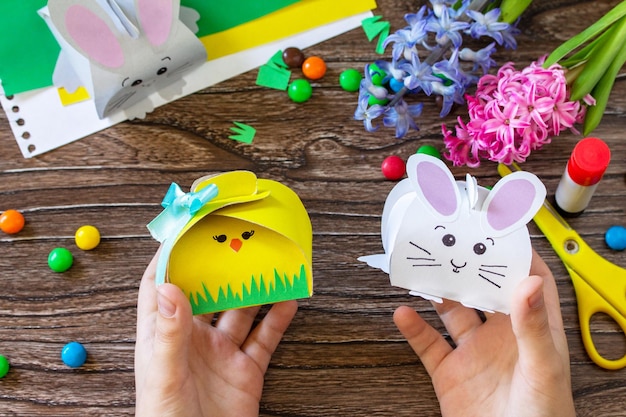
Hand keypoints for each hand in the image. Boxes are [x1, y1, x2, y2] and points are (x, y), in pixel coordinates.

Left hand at [135, 249, 297, 416]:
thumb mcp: (165, 375)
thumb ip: (169, 333)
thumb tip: (170, 285)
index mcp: (164, 336)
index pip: (160, 287)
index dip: (169, 258)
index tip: (184, 231)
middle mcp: (194, 339)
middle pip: (207, 293)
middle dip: (220, 267)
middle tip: (235, 240)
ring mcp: (221, 352)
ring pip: (241, 311)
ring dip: (254, 289)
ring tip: (268, 263)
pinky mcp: (246, 368)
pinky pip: (265, 338)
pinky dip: (278, 319)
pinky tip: (288, 300)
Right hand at [393, 250, 575, 416]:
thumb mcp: (543, 367)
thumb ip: (533, 326)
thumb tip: (528, 281)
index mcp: (531, 331)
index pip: (528, 282)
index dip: (515, 256)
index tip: (499, 233)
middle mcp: (501, 337)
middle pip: (482, 292)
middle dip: (467, 268)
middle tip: (451, 244)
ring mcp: (473, 353)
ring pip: (451, 312)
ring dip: (437, 292)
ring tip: (423, 271)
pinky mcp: (449, 372)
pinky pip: (427, 344)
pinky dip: (413, 328)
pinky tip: (403, 314)